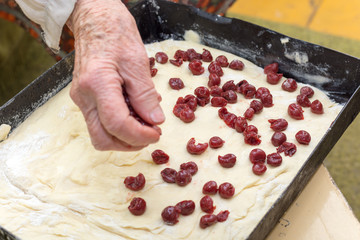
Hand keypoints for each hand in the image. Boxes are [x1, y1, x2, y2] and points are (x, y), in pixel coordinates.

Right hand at [68, 0, 164, 150]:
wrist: (94, 19)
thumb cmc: (115, 33)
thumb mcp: (137, 62)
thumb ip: (145, 95)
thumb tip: (155, 121)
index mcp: (97, 84)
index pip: (117, 124)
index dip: (140, 135)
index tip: (157, 133)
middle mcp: (83, 96)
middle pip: (102, 139)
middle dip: (129, 143)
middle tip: (151, 134)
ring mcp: (81, 99)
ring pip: (99, 134)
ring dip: (124, 137)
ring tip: (144, 124)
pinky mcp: (84, 98)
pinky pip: (99, 122)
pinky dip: (118, 125)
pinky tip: (133, 113)